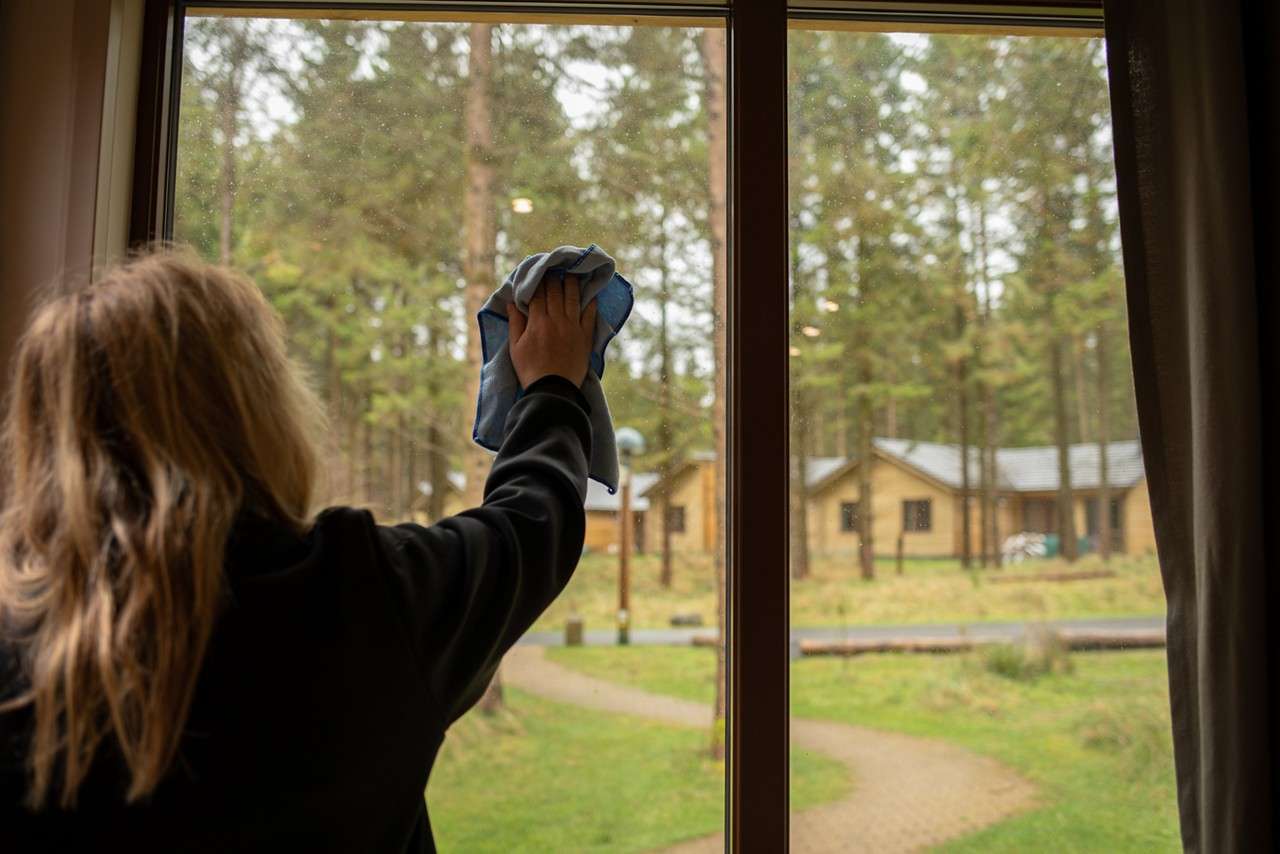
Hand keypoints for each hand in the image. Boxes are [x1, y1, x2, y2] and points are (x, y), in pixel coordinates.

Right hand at [507, 273, 597, 387]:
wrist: (553, 390)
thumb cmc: (530, 370)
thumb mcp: (515, 348)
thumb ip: (515, 323)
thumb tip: (512, 303)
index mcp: (537, 322)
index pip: (537, 294)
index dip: (537, 282)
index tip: (538, 274)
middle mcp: (556, 320)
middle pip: (555, 292)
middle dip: (553, 278)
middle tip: (554, 269)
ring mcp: (573, 327)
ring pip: (573, 298)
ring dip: (572, 283)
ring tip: (572, 274)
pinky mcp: (585, 337)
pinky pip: (590, 315)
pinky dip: (591, 303)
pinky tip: (591, 295)